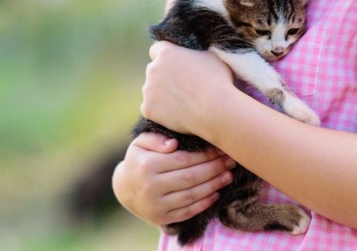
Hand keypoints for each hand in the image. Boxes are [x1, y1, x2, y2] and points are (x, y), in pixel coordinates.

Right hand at [113, 132, 236, 225]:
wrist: (125, 189)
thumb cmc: (139, 160)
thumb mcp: (141, 143)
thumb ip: (156, 139)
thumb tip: (173, 144)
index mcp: (147, 165)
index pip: (184, 159)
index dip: (205, 155)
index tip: (220, 149)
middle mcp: (151, 186)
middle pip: (191, 177)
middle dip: (214, 169)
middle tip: (230, 161)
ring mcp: (157, 204)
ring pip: (192, 195)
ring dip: (214, 185)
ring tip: (228, 175)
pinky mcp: (163, 217)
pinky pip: (188, 211)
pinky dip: (204, 203)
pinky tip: (216, 193)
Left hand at [141, 41, 235, 135]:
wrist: (215, 111)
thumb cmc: (217, 81)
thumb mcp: (211, 56)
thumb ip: (195, 52)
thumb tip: (195, 53)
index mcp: (166, 53)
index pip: (156, 50)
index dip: (167, 57)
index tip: (175, 65)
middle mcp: (153, 69)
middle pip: (153, 70)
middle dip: (163, 76)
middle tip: (182, 86)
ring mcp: (148, 89)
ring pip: (151, 89)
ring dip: (161, 93)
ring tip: (182, 101)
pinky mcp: (148, 109)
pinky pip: (151, 108)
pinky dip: (160, 111)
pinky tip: (177, 113)